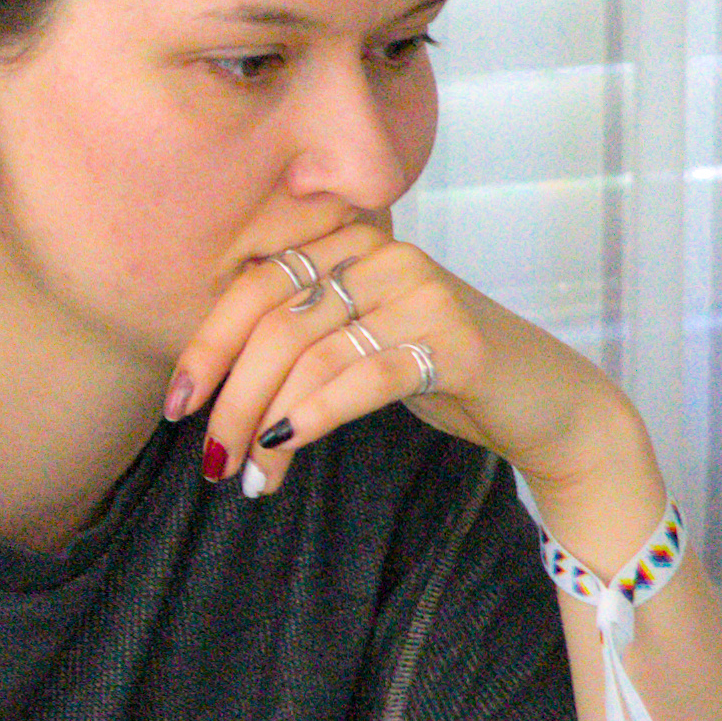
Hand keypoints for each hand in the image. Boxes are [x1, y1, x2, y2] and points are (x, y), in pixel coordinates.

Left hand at [162, 219, 645, 543]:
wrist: (545, 403)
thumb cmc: (437, 373)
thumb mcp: (358, 343)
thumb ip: (297, 340)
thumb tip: (204, 389)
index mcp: (351, 242)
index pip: (256, 287)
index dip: (207, 346)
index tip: (177, 404)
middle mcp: (384, 253)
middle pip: (277, 325)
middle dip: (233, 398)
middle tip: (213, 459)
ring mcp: (422, 291)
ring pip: (314, 357)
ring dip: (269, 424)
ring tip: (250, 478)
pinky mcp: (455, 339)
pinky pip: (364, 376)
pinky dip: (315, 415)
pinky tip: (286, 449)